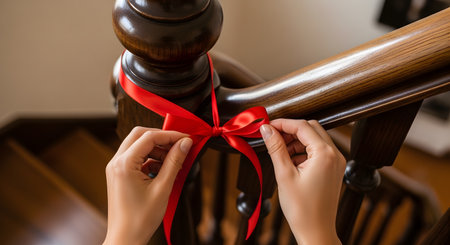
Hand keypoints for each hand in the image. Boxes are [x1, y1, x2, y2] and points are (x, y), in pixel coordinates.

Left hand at [103, 127, 192, 244]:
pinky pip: (136, 157)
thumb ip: (174, 162)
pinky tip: (163, 169)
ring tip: (173, 160)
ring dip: (157, 148)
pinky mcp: (120, 174)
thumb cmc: (140, 219)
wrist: (126, 239)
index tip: (186, 139)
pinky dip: (151, 158)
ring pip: (138, 145)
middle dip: (161, 138)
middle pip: (140, 135)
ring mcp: (116, 168)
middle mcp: (116, 162)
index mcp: (124, 164)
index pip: (149, 137)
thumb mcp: (163, 188)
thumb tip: (185, 144)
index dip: (170, 135)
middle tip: (179, 145)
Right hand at [260, 119, 344, 244]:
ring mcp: (336, 162)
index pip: (302, 126)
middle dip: (290, 130)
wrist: (316, 232)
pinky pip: (318, 150)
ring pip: (315, 138)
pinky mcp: (334, 169)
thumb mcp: (284, 174)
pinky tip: (289, 161)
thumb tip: (266, 129)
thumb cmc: (302, 209)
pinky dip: (303, 150)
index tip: (267, 126)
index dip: (282, 123)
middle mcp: (335, 155)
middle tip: (272, 137)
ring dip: (296, 140)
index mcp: (325, 154)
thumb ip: (276, 148)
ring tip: (279, 151)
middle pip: (311, 128)